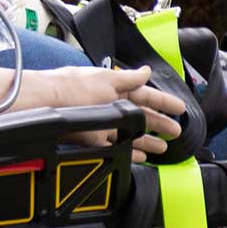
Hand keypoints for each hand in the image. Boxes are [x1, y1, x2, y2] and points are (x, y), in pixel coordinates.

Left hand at [43, 65, 185, 161]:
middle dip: (160, 124)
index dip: (163, 102)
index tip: (180, 109)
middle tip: (176, 131)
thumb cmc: (74, 87)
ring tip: (163, 148)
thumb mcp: (106, 79)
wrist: (46, 103)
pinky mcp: (94, 139)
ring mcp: (103, 123)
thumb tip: (146, 70)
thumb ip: (129, 78)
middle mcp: (110, 105)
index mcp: (115, 88)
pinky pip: (117, 148)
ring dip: (148, 141)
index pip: (146, 94)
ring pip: (132, 135)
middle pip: (141, 117)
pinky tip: (142, 157)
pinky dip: (130, 152)